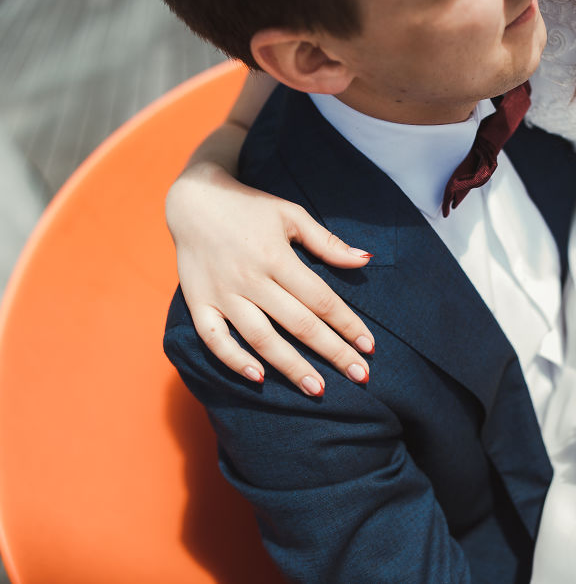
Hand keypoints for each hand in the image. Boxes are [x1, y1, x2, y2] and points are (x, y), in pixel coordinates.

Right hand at [166, 161, 373, 395]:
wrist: (193, 198)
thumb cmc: (250, 208)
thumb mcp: (292, 215)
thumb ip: (328, 243)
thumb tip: (365, 261)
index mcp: (277, 257)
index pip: (321, 299)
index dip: (348, 325)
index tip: (370, 347)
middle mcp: (250, 278)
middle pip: (298, 323)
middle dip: (332, 352)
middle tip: (359, 376)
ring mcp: (222, 293)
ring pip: (261, 338)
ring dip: (290, 366)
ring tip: (317, 389)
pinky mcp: (198, 302)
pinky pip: (214, 338)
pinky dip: (234, 360)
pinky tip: (259, 378)